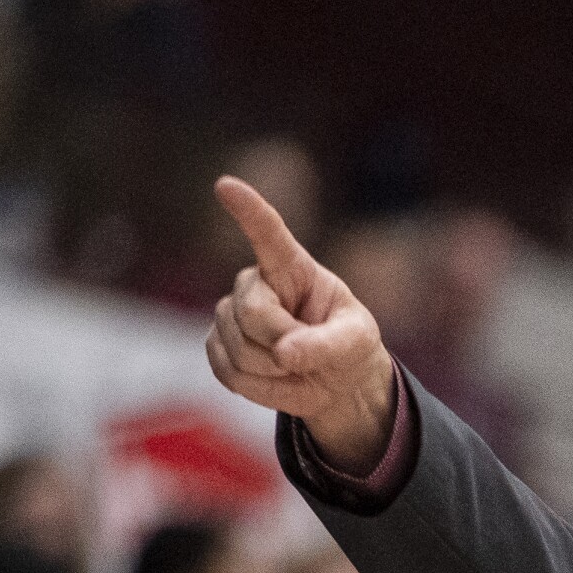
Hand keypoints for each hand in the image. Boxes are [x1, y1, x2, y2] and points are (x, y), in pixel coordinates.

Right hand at [206, 176, 396, 471]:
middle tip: (306, 355)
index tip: (226, 185)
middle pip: (253, 314)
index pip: (268, 233)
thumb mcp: (356, 343)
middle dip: (282, 343)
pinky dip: (260, 387)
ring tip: (295, 365)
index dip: (248, 210)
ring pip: (240, 349)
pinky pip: (230, 373)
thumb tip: (283, 352)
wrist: (332, 379)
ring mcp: (230, 314)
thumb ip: (327, 345)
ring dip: (274, 371)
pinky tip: (275, 376)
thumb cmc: (348, 346)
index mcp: (292, 268)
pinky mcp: (216, 346)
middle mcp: (254, 283)